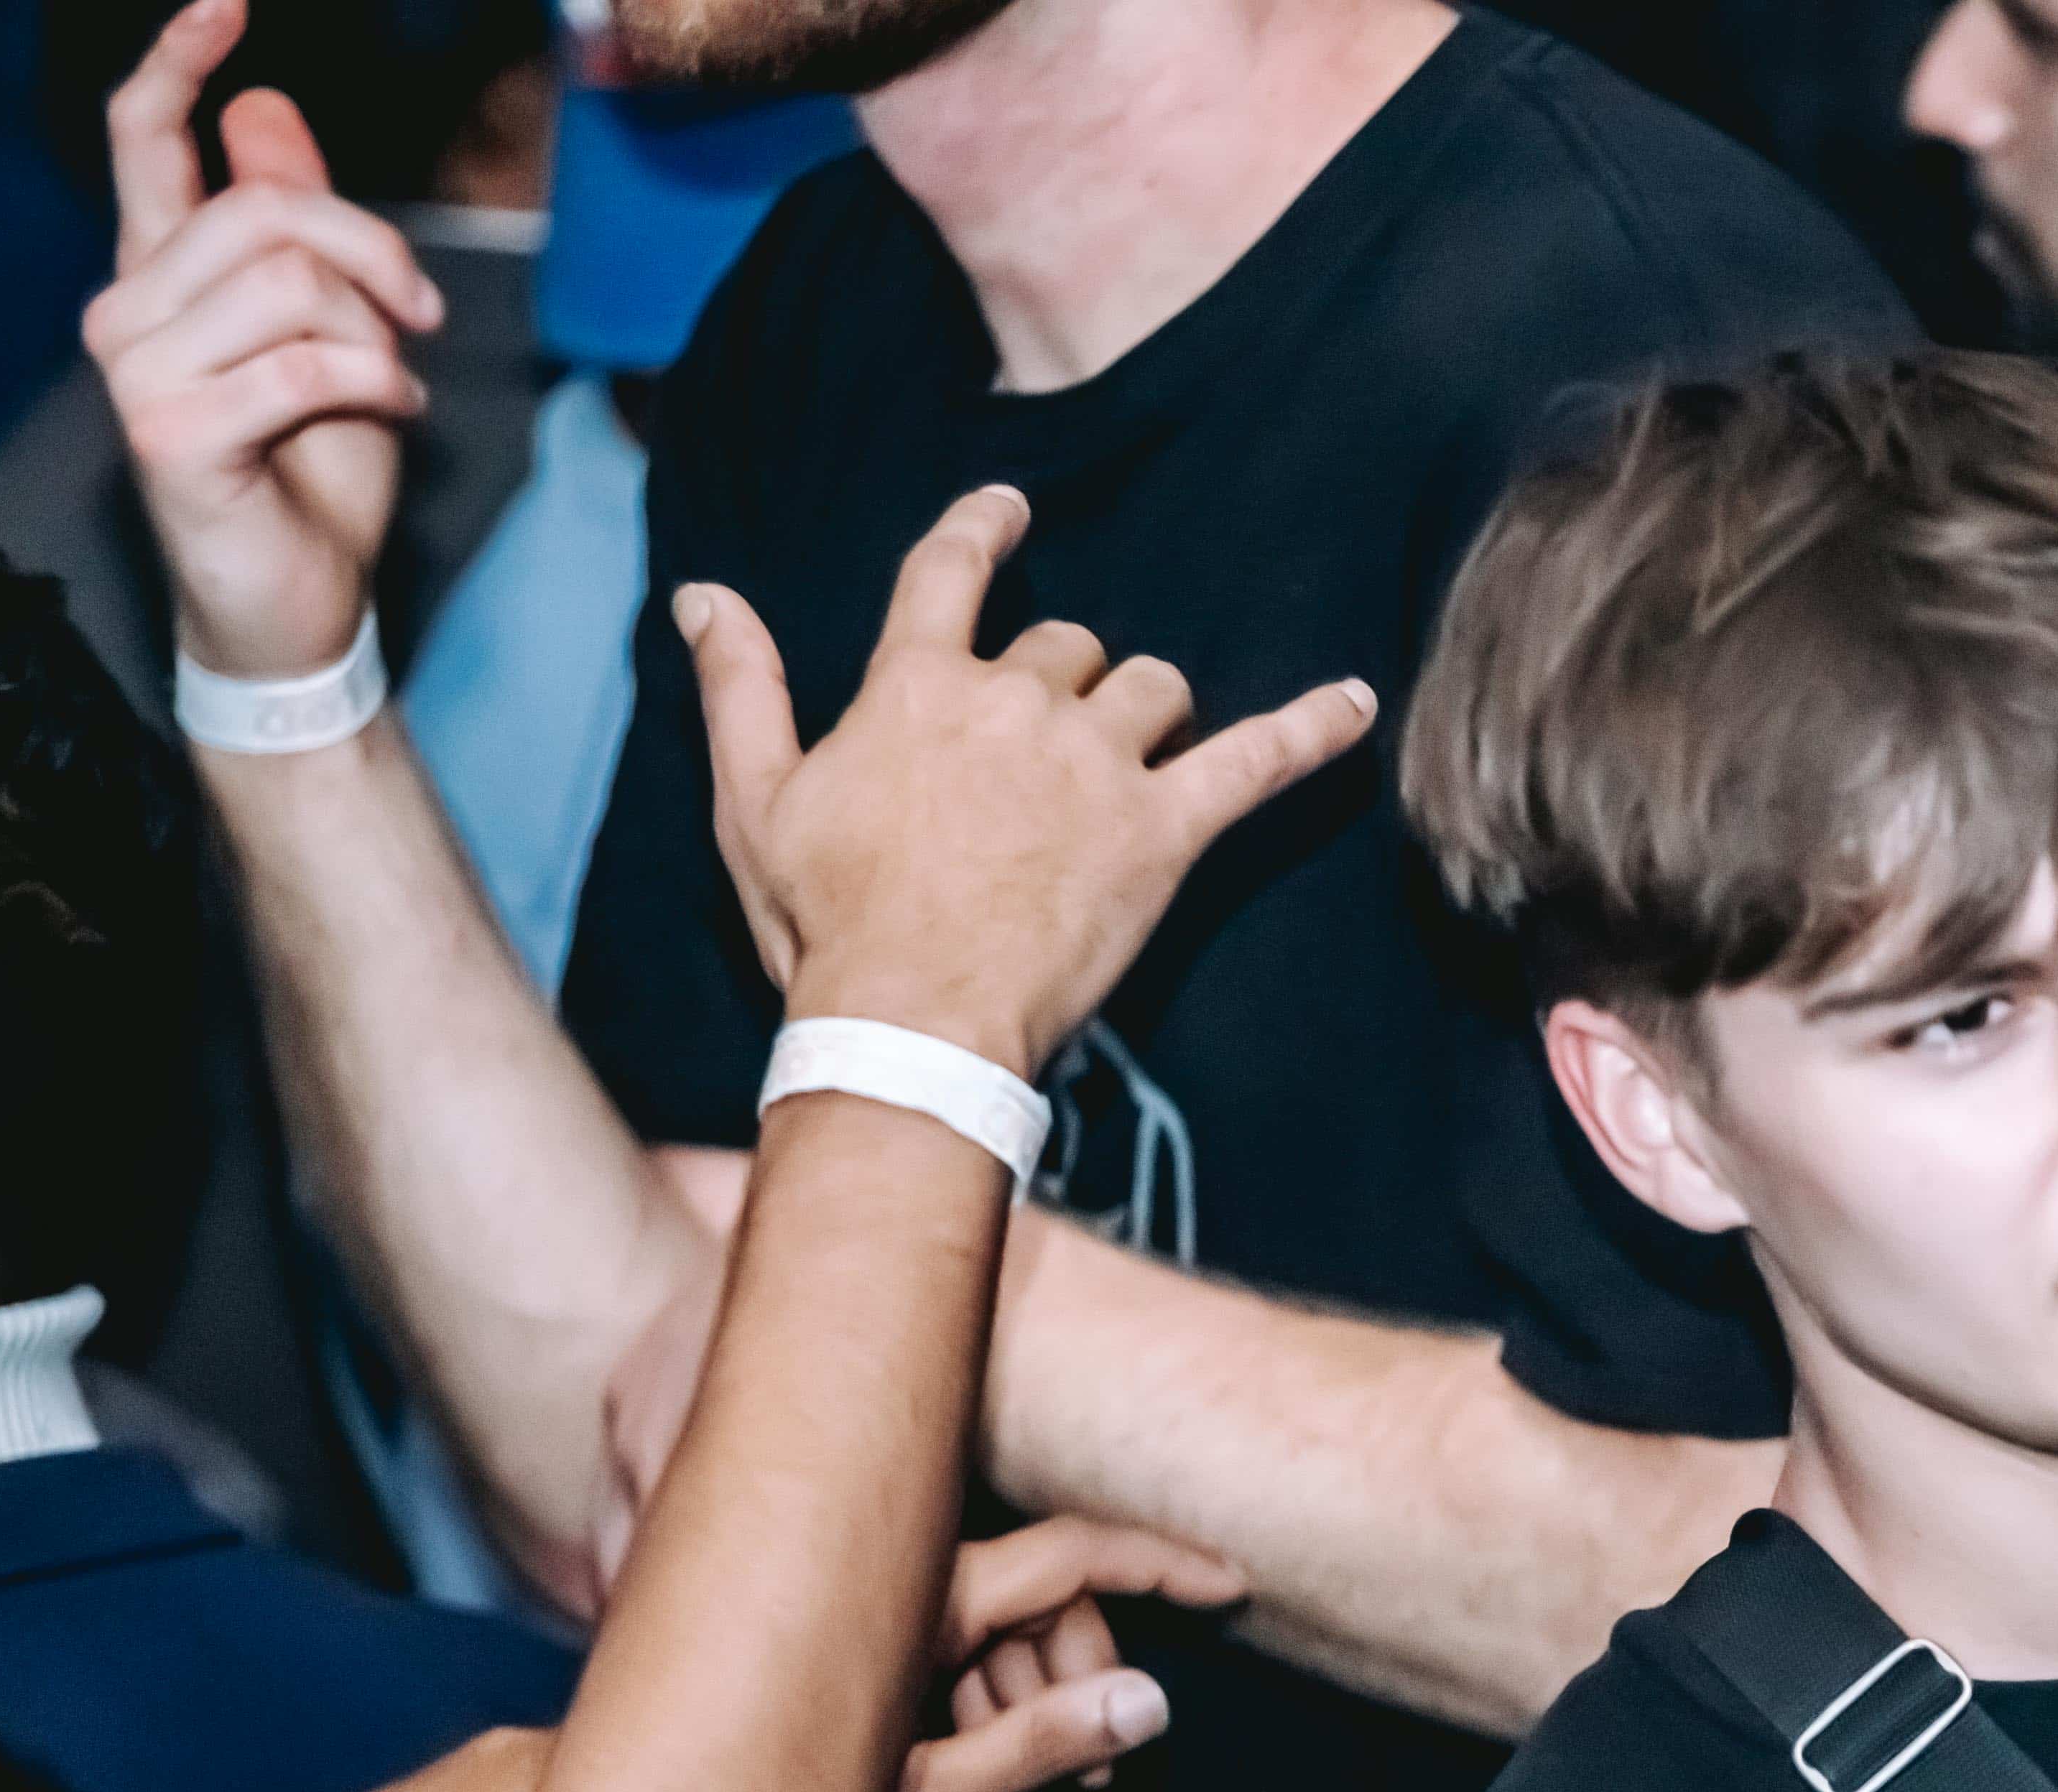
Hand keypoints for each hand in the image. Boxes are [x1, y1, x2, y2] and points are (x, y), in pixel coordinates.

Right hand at [86, 0, 447, 676]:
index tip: (226, 3)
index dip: (178, 62)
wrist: (298, 602)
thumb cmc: (313, 474)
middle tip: (423, 311)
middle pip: (260, 212)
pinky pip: (306, 365)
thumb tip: (262, 111)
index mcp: (160, 275)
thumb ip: (292, 229)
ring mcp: (136, 370)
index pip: (144, 141)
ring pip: (289, 287)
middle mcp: (127, 309)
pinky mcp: (170, 431)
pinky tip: (395, 413)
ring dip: (377, 333)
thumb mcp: (327, 331)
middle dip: (369, 250)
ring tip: (395, 380)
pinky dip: (376, 386)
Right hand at [676, 486, 1376, 1074]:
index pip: (949, 575)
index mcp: (916, 687)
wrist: (910, 1017)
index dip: (981, 532)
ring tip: (1138, 758)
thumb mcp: (755, 798)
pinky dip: (1310, 731)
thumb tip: (702, 596)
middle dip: (1064, 684)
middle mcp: (1013, 704)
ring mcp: (1095, 763)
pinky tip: (1356, 706)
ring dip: (1149, 712)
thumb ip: (739, 687)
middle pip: (1064, 650)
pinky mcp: (1162, 829)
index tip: (1009, 508)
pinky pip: (1253, 760)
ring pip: (1150, 690)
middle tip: (1046, 754)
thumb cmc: (827, 920)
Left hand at [886, 1517, 1249, 1791]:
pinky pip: (975, 1640)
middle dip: (1088, 1682)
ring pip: (1020, 1627)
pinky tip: (983, 1764)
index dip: (1161, 1565)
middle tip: (1091, 1777)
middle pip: (1052, 1603)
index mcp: (926, 1600)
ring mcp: (898, 1603)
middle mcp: (916, 1582)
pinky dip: (1000, 1696)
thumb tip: (1148, 1701)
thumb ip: (1039, 1744)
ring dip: (1042, 1702)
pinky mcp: (890, 1631)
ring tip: (1026, 1789)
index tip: (1228, 1587)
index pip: (1072, 1554)